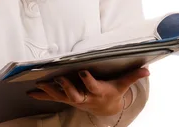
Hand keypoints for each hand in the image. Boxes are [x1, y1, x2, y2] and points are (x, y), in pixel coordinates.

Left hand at [27, 67, 149, 116]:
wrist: (105, 108)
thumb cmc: (113, 92)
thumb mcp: (123, 84)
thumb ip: (133, 75)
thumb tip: (148, 69)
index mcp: (98, 91)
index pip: (92, 85)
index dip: (87, 79)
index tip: (82, 70)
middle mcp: (84, 97)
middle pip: (74, 94)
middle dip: (66, 86)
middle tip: (58, 78)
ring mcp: (74, 99)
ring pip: (61, 96)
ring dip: (50, 90)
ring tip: (38, 85)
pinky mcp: (67, 99)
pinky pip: (53, 97)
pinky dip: (42, 95)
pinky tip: (30, 92)